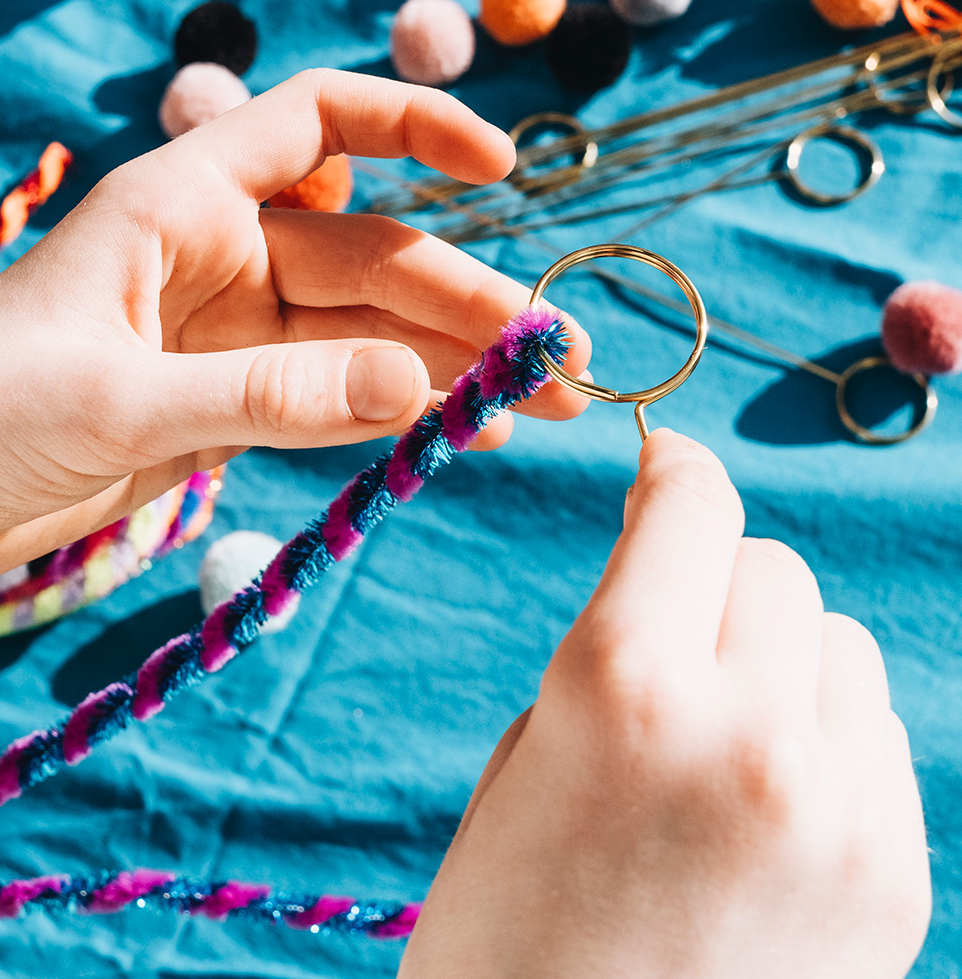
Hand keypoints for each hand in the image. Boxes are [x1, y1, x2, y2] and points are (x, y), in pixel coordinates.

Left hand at [0, 70, 589, 582]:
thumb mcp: (119, 401)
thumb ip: (270, 393)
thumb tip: (420, 388)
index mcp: (182, 203)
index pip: (319, 122)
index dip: (414, 126)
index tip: (500, 165)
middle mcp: (220, 251)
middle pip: (372, 255)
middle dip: (467, 300)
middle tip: (559, 358)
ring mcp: (231, 330)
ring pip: (365, 333)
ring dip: (453, 365)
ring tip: (545, 408)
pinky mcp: (230, 402)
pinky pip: (335, 396)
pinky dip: (399, 414)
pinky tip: (464, 432)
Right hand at [400, 429, 930, 978]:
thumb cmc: (509, 939)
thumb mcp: (523, 764)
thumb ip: (612, 652)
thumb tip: (677, 570)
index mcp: (624, 685)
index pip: (693, 505)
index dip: (675, 473)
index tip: (666, 473)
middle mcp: (750, 729)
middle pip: (772, 566)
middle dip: (718, 588)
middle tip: (673, 652)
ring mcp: (840, 808)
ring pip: (837, 642)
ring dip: (783, 663)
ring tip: (726, 743)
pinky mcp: (895, 875)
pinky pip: (874, 736)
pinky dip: (825, 742)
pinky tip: (770, 812)